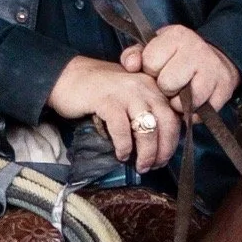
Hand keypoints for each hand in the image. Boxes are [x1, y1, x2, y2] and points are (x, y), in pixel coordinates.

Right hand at [46, 55, 183, 172]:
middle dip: (163, 149)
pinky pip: (122, 128)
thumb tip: (159, 143)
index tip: (163, 157)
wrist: (67, 76)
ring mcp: (125, 92)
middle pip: (166, 122)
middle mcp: (144, 86)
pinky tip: (121, 154)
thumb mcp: (129, 96)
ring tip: (140, 166)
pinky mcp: (106, 99)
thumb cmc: (99, 91)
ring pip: (147, 128)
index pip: (174, 116)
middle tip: (154, 165)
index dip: (173, 141)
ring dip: (147, 152)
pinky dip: (124, 145)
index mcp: (152, 86)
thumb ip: (145, 111)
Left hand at [122, 24, 240, 113]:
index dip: (151, 71)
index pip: (150, 63)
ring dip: (179, 104)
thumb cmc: (176, 57)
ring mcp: (213, 69)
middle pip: (167, 84)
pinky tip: (193, 102)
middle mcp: (197, 49)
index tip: (158, 69)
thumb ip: (135, 55)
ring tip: (181, 94)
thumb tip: (130, 65)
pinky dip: (194, 114)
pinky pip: (200, 113)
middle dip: (165, 88)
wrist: (214, 59)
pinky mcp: (225, 89)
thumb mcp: (155, 48)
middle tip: (171, 83)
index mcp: (177, 36)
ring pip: (185, 102)